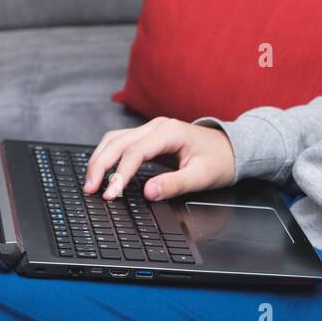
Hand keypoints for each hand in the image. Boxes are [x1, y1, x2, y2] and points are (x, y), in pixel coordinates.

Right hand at [82, 117, 235, 200]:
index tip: (110, 194)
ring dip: (100, 159)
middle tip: (90, 190)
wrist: (231, 148)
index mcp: (170, 132)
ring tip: (91, 183)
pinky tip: (101, 171)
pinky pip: (121, 142)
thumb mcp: (202, 176)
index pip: (135, 152)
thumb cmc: (219, 161)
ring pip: (115, 139)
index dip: (120, 174)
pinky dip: (108, 155)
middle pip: (117, 142)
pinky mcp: (149, 136)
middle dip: (100, 165)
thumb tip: (148, 193)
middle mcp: (157, 126)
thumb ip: (175, 184)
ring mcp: (151, 129)